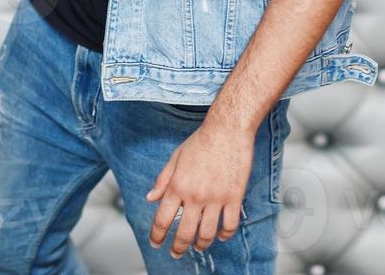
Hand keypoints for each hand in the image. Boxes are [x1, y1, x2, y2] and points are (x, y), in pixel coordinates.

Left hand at [144, 120, 253, 258]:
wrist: (227, 130)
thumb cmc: (201, 141)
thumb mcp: (175, 158)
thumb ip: (162, 180)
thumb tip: (151, 198)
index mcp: (177, 186)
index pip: (162, 219)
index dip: (157, 235)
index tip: (156, 243)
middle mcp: (195, 196)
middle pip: (184, 232)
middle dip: (178, 247)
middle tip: (176, 253)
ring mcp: (216, 198)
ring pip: (207, 234)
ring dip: (201, 244)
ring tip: (198, 246)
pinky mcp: (234, 197)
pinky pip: (229, 225)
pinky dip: (224, 234)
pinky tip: (220, 235)